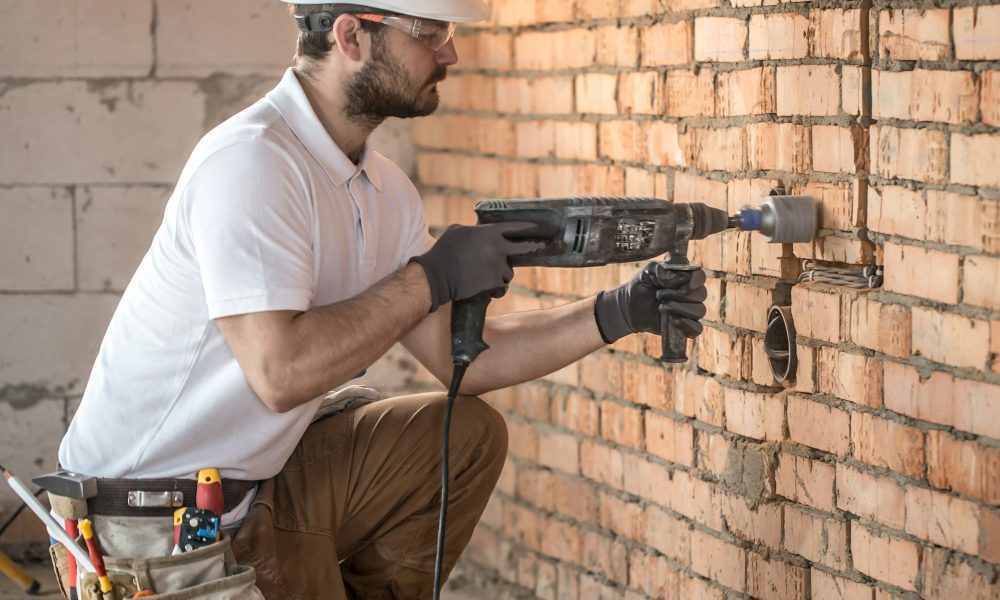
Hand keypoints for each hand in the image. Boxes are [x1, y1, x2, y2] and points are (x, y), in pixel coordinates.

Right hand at [411, 222, 543, 311]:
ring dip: (501, 274)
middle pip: (525, 248)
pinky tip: (485, 288)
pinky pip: (502, 287)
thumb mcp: (458, 230)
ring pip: (509, 272)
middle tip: (542, 246)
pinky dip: (496, 289)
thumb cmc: (444, 251)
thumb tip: (481, 233)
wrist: (437, 275)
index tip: (540, 227)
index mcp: (490, 232)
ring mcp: (498, 266)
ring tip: (484, 276)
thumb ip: (475, 231)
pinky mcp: (495, 283)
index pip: (516, 227)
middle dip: (535, 246)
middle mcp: (498, 248)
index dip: (529, 227)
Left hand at [594, 262, 707, 343]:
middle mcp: (691, 293)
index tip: (685, 283)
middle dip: (680, 295)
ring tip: (661, 307)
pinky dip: (688, 326)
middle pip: (701, 294)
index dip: (696, 280)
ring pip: (699, 311)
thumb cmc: (641, 286)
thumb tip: (682, 277)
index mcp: (685, 277)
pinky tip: (674, 321)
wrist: (629, 308)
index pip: (700, 276)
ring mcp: (689, 311)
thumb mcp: (647, 273)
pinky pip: (697, 329)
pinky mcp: (685, 326)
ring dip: (680, 309)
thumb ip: (661, 271)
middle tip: (659, 295)